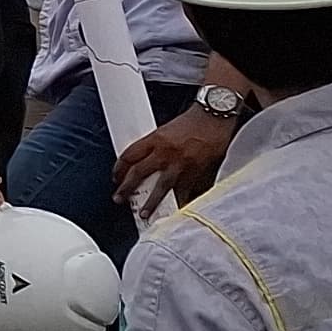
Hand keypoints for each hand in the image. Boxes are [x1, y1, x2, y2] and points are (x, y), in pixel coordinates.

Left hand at [117, 108, 238, 209]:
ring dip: (151, 203)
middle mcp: (165, 152)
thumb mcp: (166, 129)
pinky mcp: (196, 172)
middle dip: (127, 188)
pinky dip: (179, 201)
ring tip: (144, 214)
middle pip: (139, 173)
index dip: (119, 169)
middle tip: (119, 198)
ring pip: (161, 187)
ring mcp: (181, 164)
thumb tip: (145, 162)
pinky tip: (174, 210)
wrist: (215, 116)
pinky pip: (184, 191)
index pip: (129, 156)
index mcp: (155, 139)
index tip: (116, 178)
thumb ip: (155, 146)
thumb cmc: (193, 121)